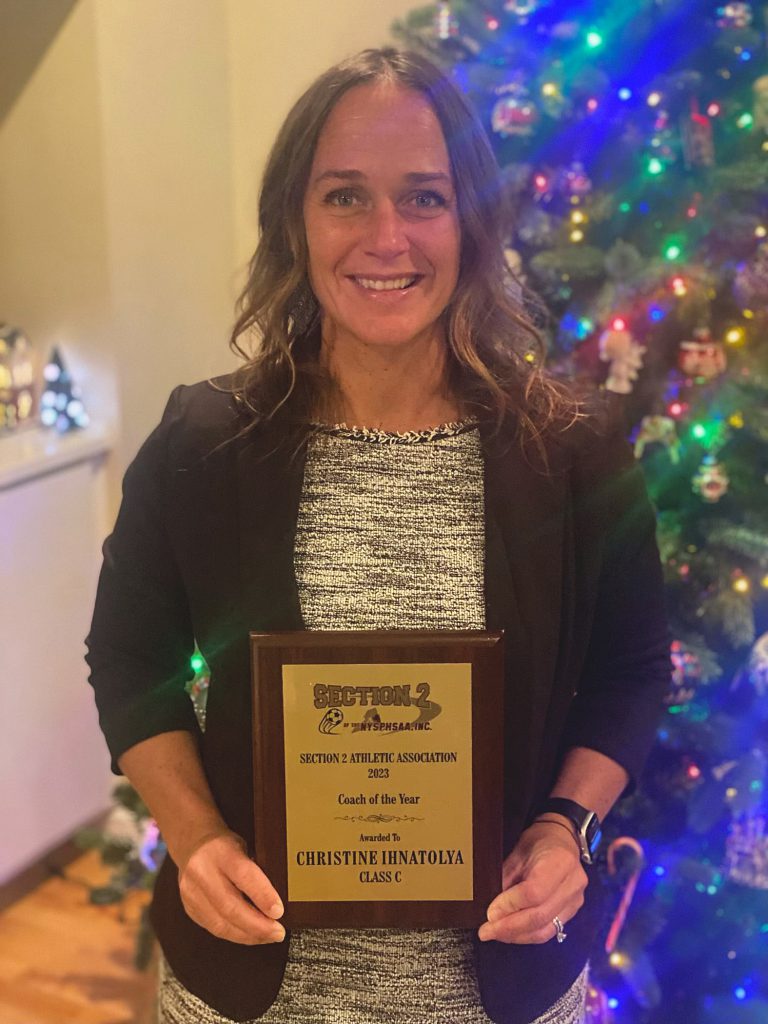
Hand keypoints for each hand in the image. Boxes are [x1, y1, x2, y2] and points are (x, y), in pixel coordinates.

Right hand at [178, 830, 285, 944]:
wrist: (192, 844)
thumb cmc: (225, 846)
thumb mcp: (244, 846)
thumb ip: (257, 868)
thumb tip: (278, 899)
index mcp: (220, 851)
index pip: (243, 875)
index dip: (263, 896)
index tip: (279, 911)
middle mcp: (202, 872)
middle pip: (230, 907)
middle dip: (257, 925)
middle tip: (277, 932)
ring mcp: (192, 893)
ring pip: (220, 924)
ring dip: (248, 935)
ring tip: (267, 936)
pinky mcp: (189, 908)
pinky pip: (213, 929)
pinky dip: (235, 935)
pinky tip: (250, 935)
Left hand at [477, 821, 586, 943]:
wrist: (562, 839)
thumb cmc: (539, 841)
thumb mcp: (518, 852)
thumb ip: (506, 878)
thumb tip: (492, 908)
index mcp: (560, 861)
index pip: (533, 892)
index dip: (509, 905)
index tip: (490, 912)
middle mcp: (572, 883)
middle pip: (539, 916)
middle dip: (509, 927)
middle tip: (486, 931)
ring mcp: (575, 900)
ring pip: (545, 929)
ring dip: (517, 935)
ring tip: (495, 934)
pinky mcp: (572, 911)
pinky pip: (550, 930)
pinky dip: (528, 935)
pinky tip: (512, 933)